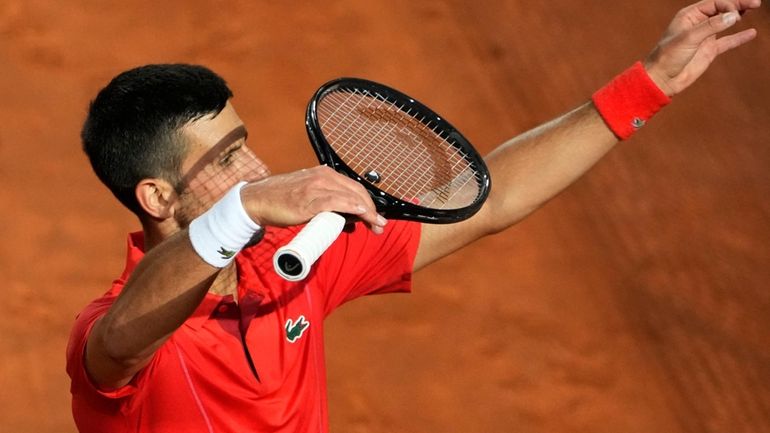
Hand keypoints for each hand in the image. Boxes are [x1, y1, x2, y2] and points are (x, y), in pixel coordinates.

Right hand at [239, 165, 386, 233]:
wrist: (259, 200)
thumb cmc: (284, 201)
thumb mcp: (311, 198)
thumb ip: (330, 206)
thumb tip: (351, 221)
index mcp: (324, 174)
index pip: (354, 187)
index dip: (369, 203)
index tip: (378, 217)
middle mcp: (322, 177)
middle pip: (356, 191)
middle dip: (371, 209)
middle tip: (380, 225)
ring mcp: (315, 187)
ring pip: (348, 197)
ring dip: (366, 212)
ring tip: (376, 226)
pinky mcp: (307, 200)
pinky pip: (334, 202)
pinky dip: (350, 207)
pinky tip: (362, 213)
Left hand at [644, 0, 760, 95]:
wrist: (661, 79)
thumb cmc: (668, 57)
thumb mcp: (688, 38)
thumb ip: (711, 26)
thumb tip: (733, 16)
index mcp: (689, 16)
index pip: (714, 3)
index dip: (729, 4)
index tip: (737, 13)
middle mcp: (698, 24)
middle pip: (722, 9)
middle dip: (738, 4)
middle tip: (756, 3)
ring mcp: (704, 37)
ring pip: (726, 22)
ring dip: (739, 14)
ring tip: (754, 7)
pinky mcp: (709, 50)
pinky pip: (727, 41)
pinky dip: (739, 37)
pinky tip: (751, 33)